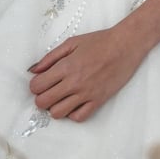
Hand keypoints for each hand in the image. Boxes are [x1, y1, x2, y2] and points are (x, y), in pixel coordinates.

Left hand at [28, 27, 144, 121]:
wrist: (126, 44)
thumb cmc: (100, 41)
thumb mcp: (73, 42)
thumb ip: (50, 57)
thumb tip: (33, 71)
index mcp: (66, 66)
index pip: (37, 86)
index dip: (36, 85)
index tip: (42, 81)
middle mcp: (74, 82)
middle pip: (43, 102)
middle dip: (42, 98)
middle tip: (50, 90)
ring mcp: (87, 93)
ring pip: (58, 113)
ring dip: (55, 107)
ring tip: (62, 97)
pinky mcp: (99, 100)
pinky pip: (78, 117)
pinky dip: (73, 113)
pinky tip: (76, 103)